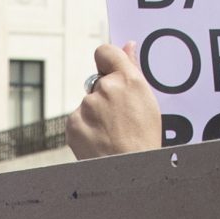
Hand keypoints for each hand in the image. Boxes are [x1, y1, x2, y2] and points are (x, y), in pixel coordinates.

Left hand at [65, 42, 161, 159]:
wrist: (130, 173)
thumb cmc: (144, 138)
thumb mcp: (147, 101)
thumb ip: (132, 70)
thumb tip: (128, 45)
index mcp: (128, 80)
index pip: (105, 52)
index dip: (106, 62)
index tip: (110, 71)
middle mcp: (106, 89)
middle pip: (97, 83)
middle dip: (104, 97)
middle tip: (119, 120)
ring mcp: (87, 106)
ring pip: (87, 104)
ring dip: (95, 114)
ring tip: (111, 134)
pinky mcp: (72, 123)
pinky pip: (77, 119)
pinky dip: (85, 129)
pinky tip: (99, 141)